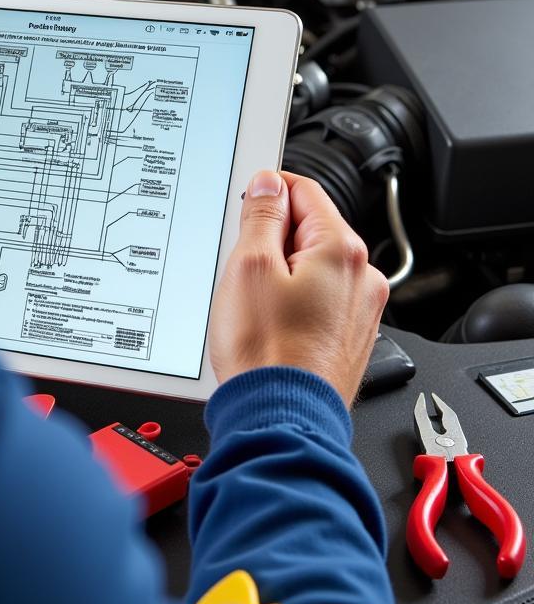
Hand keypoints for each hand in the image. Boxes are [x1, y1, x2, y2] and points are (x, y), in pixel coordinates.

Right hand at [208, 170, 388, 406]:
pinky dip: (291, 302)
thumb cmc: (267, 353)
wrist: (282, 418)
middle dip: (270, 240)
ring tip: (253, 304)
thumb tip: (268, 185)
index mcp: (341, 250)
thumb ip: (260, 216)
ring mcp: (359, 310)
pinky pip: (317, 299)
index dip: (266, 193)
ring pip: (310, 267)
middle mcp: (362, 277)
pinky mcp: (348, 336)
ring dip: (279, 274)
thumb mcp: (249, 268)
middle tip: (241, 268)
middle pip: (308, 230)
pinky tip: (269, 325)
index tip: (244, 205)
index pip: (302, 190)